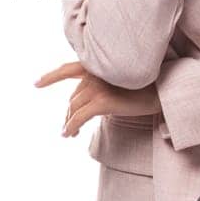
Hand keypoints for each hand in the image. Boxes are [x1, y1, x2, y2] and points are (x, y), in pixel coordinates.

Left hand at [34, 60, 160, 137]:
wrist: (163, 91)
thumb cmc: (147, 87)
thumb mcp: (122, 82)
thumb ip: (104, 85)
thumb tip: (89, 102)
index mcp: (98, 66)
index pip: (68, 69)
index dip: (51, 76)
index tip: (36, 83)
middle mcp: (95, 74)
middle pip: (73, 97)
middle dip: (69, 113)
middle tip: (67, 127)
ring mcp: (97, 87)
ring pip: (74, 108)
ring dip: (68, 122)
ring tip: (69, 134)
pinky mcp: (102, 101)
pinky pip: (79, 117)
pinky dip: (71, 126)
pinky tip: (69, 134)